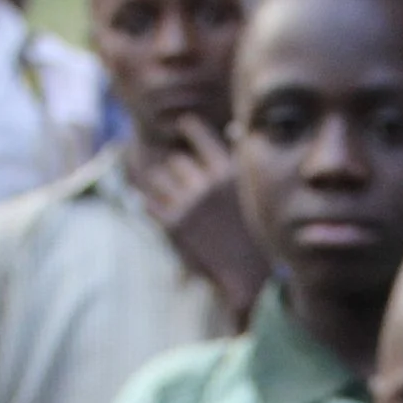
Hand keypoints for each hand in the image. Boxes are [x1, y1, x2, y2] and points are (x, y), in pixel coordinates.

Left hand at [143, 119, 271, 323]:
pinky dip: (150, 204)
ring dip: (160, 184)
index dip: (189, 128)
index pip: (199, 135)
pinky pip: (148, 203)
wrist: (248, 278)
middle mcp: (207, 184)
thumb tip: (232, 129)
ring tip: (168, 193)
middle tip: (184, 182)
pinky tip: (155, 206)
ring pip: (158, 178)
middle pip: (176, 160)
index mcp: (229, 172)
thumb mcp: (254, 193)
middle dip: (178, 171)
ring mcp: (188, 204)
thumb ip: (238, 162)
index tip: (184, 124)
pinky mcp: (173, 225)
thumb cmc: (254, 234)